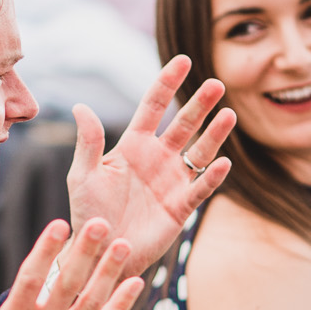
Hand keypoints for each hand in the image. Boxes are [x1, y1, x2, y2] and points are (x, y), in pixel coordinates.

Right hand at [0, 216, 143, 309]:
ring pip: (92, 302)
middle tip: (101, 223)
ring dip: (110, 273)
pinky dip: (121, 305)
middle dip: (85, 252)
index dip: (46, 250)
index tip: (59, 224)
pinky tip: (136, 284)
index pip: (32, 278)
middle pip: (68, 285)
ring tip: (124, 246)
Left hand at [66, 55, 235, 272]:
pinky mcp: (181, 206)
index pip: (154, 106)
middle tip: (217, 84)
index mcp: (133, 145)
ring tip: (229, 115)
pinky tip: (223, 162)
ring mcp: (172, 181)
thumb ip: (88, 142)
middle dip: (200, 104)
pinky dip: (212, 176)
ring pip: (199, 151)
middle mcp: (157, 158)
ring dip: (215, 134)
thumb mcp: (83, 175)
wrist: (100, 250)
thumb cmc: (88, 212)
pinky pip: (201, 188)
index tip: (183, 60)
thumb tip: (81, 106)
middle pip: (184, 124)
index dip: (167, 83)